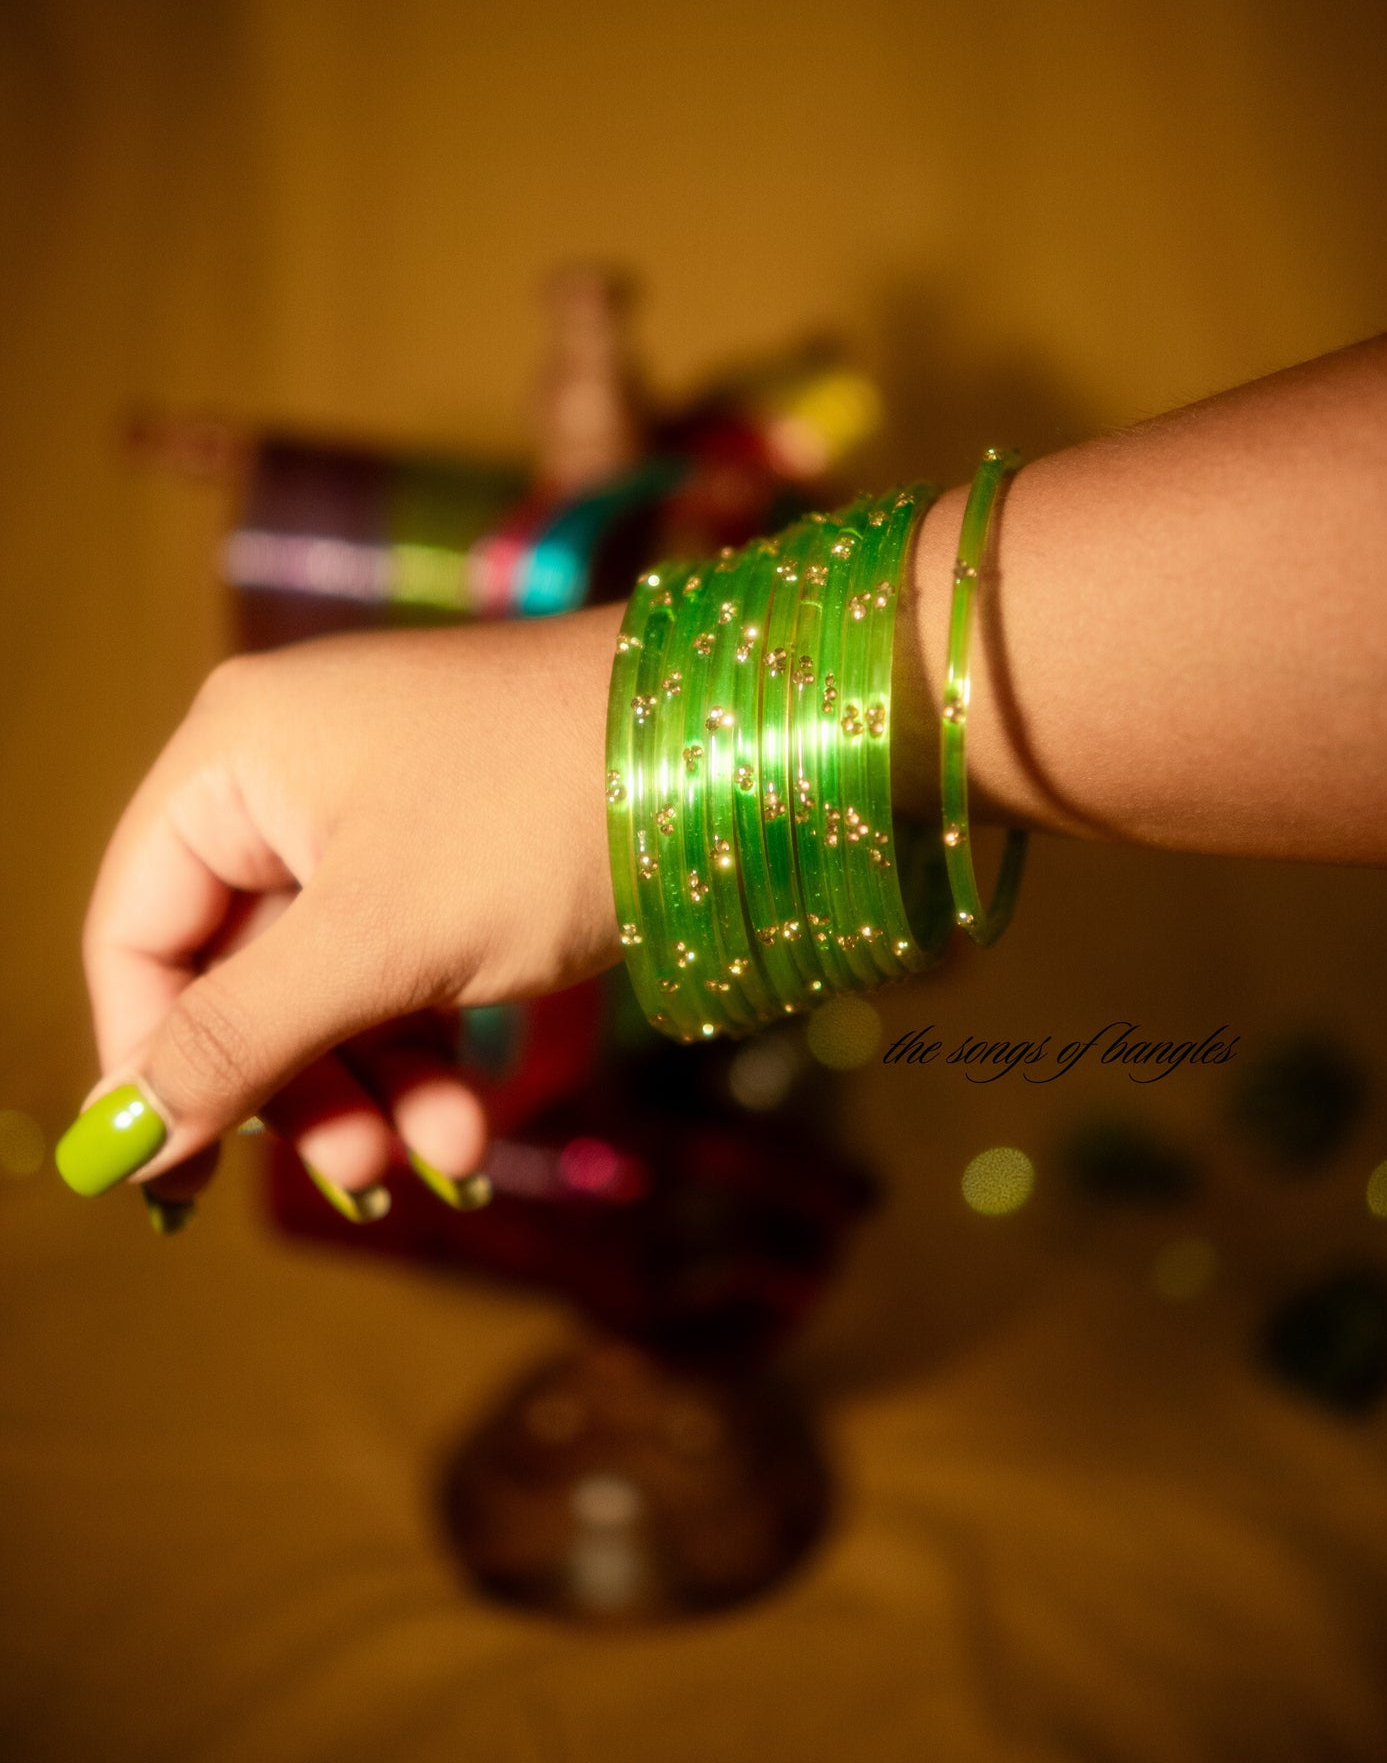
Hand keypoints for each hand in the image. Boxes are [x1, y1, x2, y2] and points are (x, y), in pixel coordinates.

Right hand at [59, 602, 624, 1211]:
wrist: (732, 746)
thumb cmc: (539, 814)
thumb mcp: (380, 941)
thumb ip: (241, 1039)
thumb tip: (116, 1136)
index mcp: (236, 754)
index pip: (133, 930)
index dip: (149, 1059)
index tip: (180, 1177)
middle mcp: (290, 774)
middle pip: (235, 971)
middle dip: (302, 1086)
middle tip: (363, 1173)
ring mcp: (375, 812)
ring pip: (327, 987)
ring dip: (377, 1087)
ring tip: (451, 1160)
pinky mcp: (451, 851)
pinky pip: (399, 968)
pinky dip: (427, 1048)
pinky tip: (468, 1126)